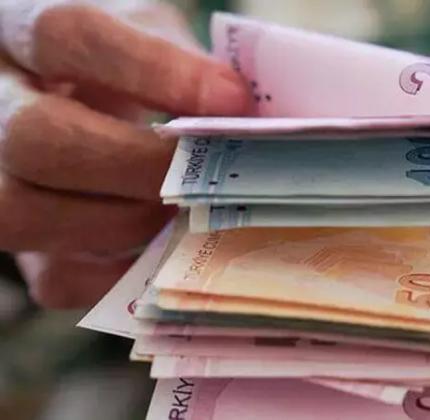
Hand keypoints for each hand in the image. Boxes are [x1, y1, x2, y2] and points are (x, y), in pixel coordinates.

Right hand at [0, 1, 250, 307]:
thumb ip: (186, 64)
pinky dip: (119, 274)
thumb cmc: (121, 65)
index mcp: (19, 27)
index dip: (155, 71)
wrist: (76, 100)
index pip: (69, 35)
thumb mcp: (148, 34)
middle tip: (204, 178)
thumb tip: (244, 119)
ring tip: (183, 215)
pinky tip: (165, 252)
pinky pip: (52, 276)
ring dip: (124, 224)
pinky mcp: (14, 237)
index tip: (231, 100)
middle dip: (136, 166)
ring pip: (25, 212)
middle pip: (35, 137)